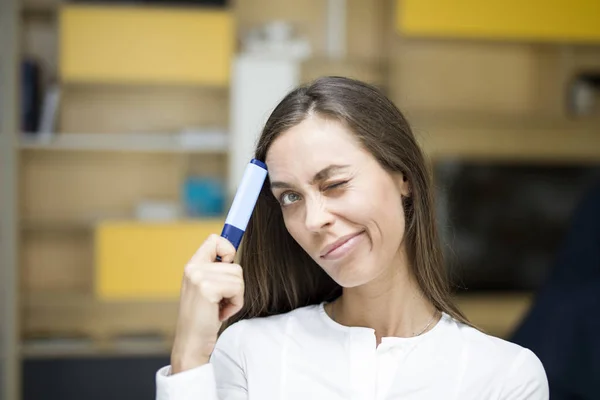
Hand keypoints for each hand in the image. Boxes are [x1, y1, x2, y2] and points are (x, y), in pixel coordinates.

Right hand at [170, 234, 243, 373]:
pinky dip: (235, 304)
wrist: (191, 343)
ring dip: (235, 296)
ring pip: (238, 277)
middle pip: (235, 264)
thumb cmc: (203, 318)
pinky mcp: (207, 289)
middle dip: (234, 286)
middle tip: (219, 302)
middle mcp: (193, 268)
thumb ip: (216, 270)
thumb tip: (233, 250)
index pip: (214, 239)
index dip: (228, 250)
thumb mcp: (206, 288)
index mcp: (192, 265)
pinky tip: (219, 313)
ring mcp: (198, 277)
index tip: (228, 266)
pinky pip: (238, 288)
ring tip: (218, 308)